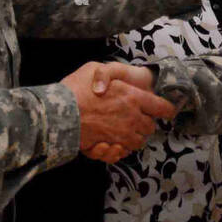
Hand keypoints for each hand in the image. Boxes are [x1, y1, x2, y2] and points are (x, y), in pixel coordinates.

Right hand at [61, 61, 175, 152]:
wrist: (56, 114)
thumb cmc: (74, 89)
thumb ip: (107, 74)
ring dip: (133, 138)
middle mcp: (131, 118)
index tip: (165, 110)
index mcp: (133, 97)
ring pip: (138, 142)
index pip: (162, 107)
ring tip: (123, 131)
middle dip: (146, 124)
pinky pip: (121, 153)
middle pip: (150, 127)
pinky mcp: (108, 148)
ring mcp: (121, 135)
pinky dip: (119, 150)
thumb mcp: (93, 68)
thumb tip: (110, 85)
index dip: (166, 109)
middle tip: (136, 118)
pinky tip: (111, 143)